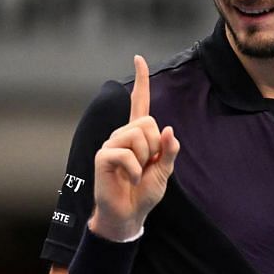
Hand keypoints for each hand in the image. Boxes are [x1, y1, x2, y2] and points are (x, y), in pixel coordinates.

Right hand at [89, 56, 179, 240]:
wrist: (128, 214)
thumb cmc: (144, 192)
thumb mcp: (164, 171)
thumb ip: (169, 151)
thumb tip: (170, 130)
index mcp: (137, 134)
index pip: (139, 103)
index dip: (141, 81)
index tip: (138, 58)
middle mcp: (122, 134)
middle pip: (148, 123)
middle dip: (155, 146)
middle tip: (147, 165)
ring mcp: (111, 144)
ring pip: (138, 136)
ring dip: (144, 159)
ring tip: (136, 173)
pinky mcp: (103, 156)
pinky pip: (125, 154)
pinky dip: (133, 170)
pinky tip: (127, 179)